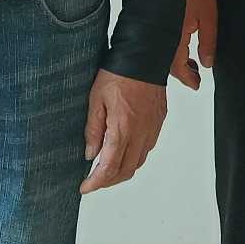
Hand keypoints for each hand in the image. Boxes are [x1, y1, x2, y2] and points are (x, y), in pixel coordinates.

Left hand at [80, 69, 166, 193]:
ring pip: (139, 161)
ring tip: (107, 169)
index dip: (96, 182)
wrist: (145, 55)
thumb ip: (93, 129)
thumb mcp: (96, 99)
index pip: (110, 167)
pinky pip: (148, 147)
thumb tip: (90, 154)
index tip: (85, 187)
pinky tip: (124, 151)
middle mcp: (141, 132)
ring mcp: (152, 128)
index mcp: (123, 128)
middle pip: (126, 170)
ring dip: (123, 170)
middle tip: (94, 181)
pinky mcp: (159, 121)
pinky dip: (135, 156)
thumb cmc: (118, 73)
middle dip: (108, 181)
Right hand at [169, 0, 217, 89]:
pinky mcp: (158, 18)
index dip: (188, 79)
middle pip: (168, 63)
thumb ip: (208, 42)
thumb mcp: (210, 17)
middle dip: (182, 72)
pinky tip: (183, 45)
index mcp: (175, 36)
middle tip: (195, 76)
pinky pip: (163, 40)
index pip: (178, 67)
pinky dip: (172, 48)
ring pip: (164, 53)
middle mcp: (164, 34)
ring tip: (192, 63)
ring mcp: (160, 27)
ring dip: (177, 61)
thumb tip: (207, 64)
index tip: (196, 84)